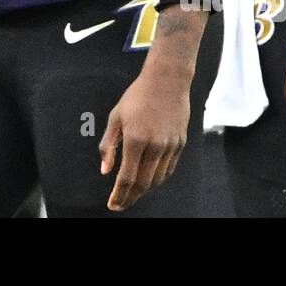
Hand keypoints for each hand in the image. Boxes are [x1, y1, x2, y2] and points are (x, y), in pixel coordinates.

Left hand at [99, 64, 191, 210]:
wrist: (167, 81)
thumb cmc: (137, 96)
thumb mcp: (115, 117)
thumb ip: (108, 145)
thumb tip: (105, 170)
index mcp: (135, 140)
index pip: (127, 178)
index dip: (119, 195)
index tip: (112, 204)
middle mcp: (155, 146)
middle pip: (143, 184)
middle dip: (130, 198)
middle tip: (120, 203)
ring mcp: (170, 146)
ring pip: (157, 180)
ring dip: (144, 190)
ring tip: (132, 192)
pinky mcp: (180, 144)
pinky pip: (168, 169)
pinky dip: (158, 179)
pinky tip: (149, 179)